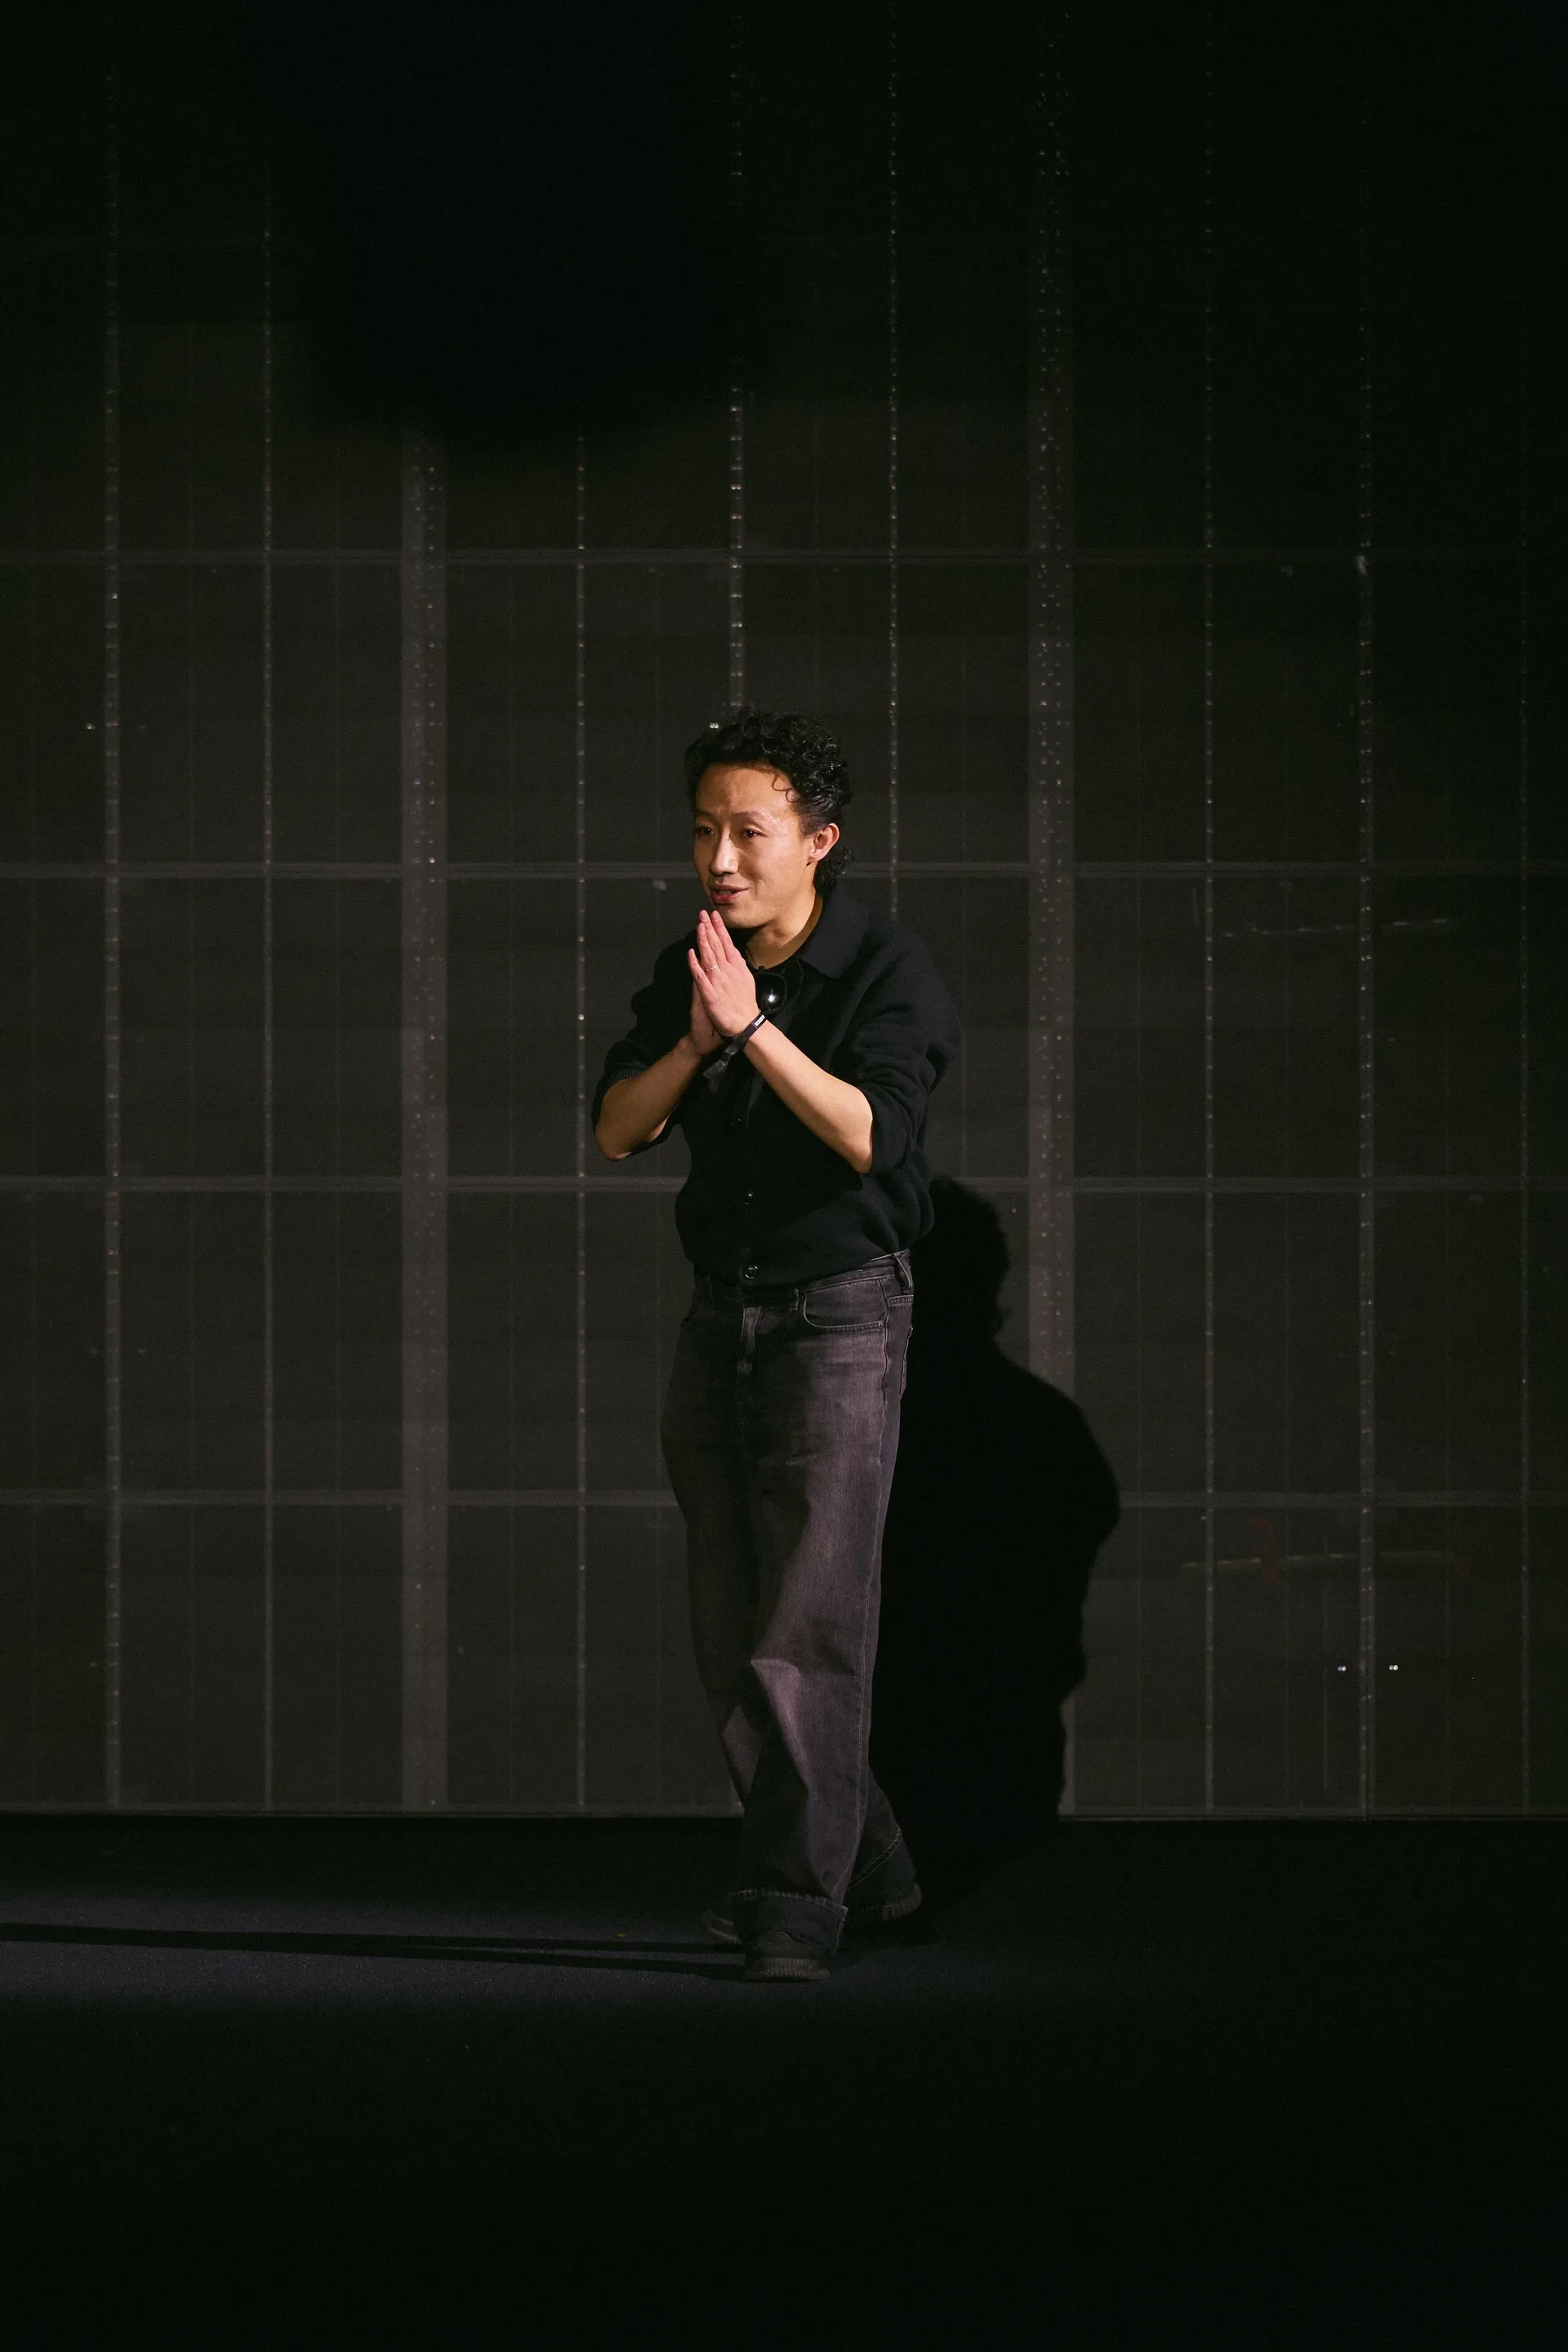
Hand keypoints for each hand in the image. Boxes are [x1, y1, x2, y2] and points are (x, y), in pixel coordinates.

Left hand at [688, 908, 760, 1038]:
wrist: (744, 1024)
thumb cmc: (744, 1003)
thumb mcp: (746, 980)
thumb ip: (738, 965)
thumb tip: (733, 952)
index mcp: (737, 967)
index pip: (726, 943)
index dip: (719, 928)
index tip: (714, 915)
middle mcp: (728, 971)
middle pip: (717, 946)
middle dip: (709, 928)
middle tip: (702, 914)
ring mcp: (718, 981)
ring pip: (709, 957)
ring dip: (703, 940)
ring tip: (698, 926)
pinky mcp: (710, 994)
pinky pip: (701, 977)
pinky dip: (695, 964)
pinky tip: (691, 953)